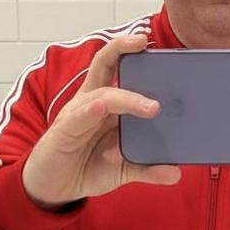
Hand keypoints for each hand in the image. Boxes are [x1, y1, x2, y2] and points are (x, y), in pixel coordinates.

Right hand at [22, 35, 180, 209]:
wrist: (53, 189)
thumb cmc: (86, 167)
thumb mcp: (122, 169)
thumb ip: (147, 168)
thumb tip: (176, 173)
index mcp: (106, 103)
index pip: (120, 69)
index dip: (133, 53)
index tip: (153, 42)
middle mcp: (91, 101)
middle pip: (104, 64)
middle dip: (122, 48)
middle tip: (143, 41)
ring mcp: (77, 114)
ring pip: (101, 94)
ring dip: (127, 98)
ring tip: (152, 107)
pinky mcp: (64, 132)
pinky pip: (79, 117)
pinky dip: (91, 111)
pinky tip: (101, 108)